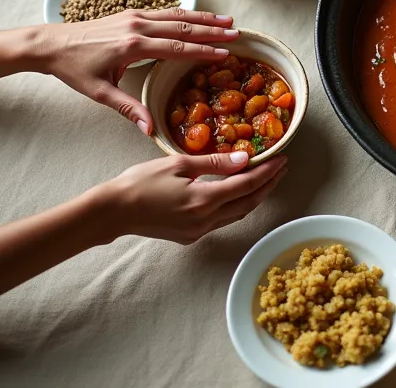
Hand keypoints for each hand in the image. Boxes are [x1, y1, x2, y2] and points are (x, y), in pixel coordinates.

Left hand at [37, 9, 237, 133]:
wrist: (50, 44)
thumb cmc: (74, 69)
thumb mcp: (99, 92)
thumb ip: (128, 109)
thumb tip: (149, 131)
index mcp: (132, 47)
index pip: (176, 47)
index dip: (203, 50)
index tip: (225, 53)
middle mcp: (137, 27)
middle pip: (183, 27)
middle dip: (213, 29)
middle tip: (238, 33)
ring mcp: (134, 17)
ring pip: (177, 15)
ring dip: (204, 17)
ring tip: (228, 20)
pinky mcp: (131, 13)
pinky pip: (165, 12)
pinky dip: (186, 13)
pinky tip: (200, 16)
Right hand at [92, 151, 286, 243]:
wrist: (113, 212)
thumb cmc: (140, 182)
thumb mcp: (178, 164)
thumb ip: (215, 163)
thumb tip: (245, 159)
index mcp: (204, 200)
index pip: (247, 185)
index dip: (268, 172)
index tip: (282, 159)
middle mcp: (206, 220)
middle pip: (248, 203)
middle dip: (268, 186)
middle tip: (281, 168)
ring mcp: (198, 231)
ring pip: (237, 214)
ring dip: (254, 197)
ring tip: (266, 179)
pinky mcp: (190, 236)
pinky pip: (222, 221)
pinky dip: (235, 206)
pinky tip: (237, 193)